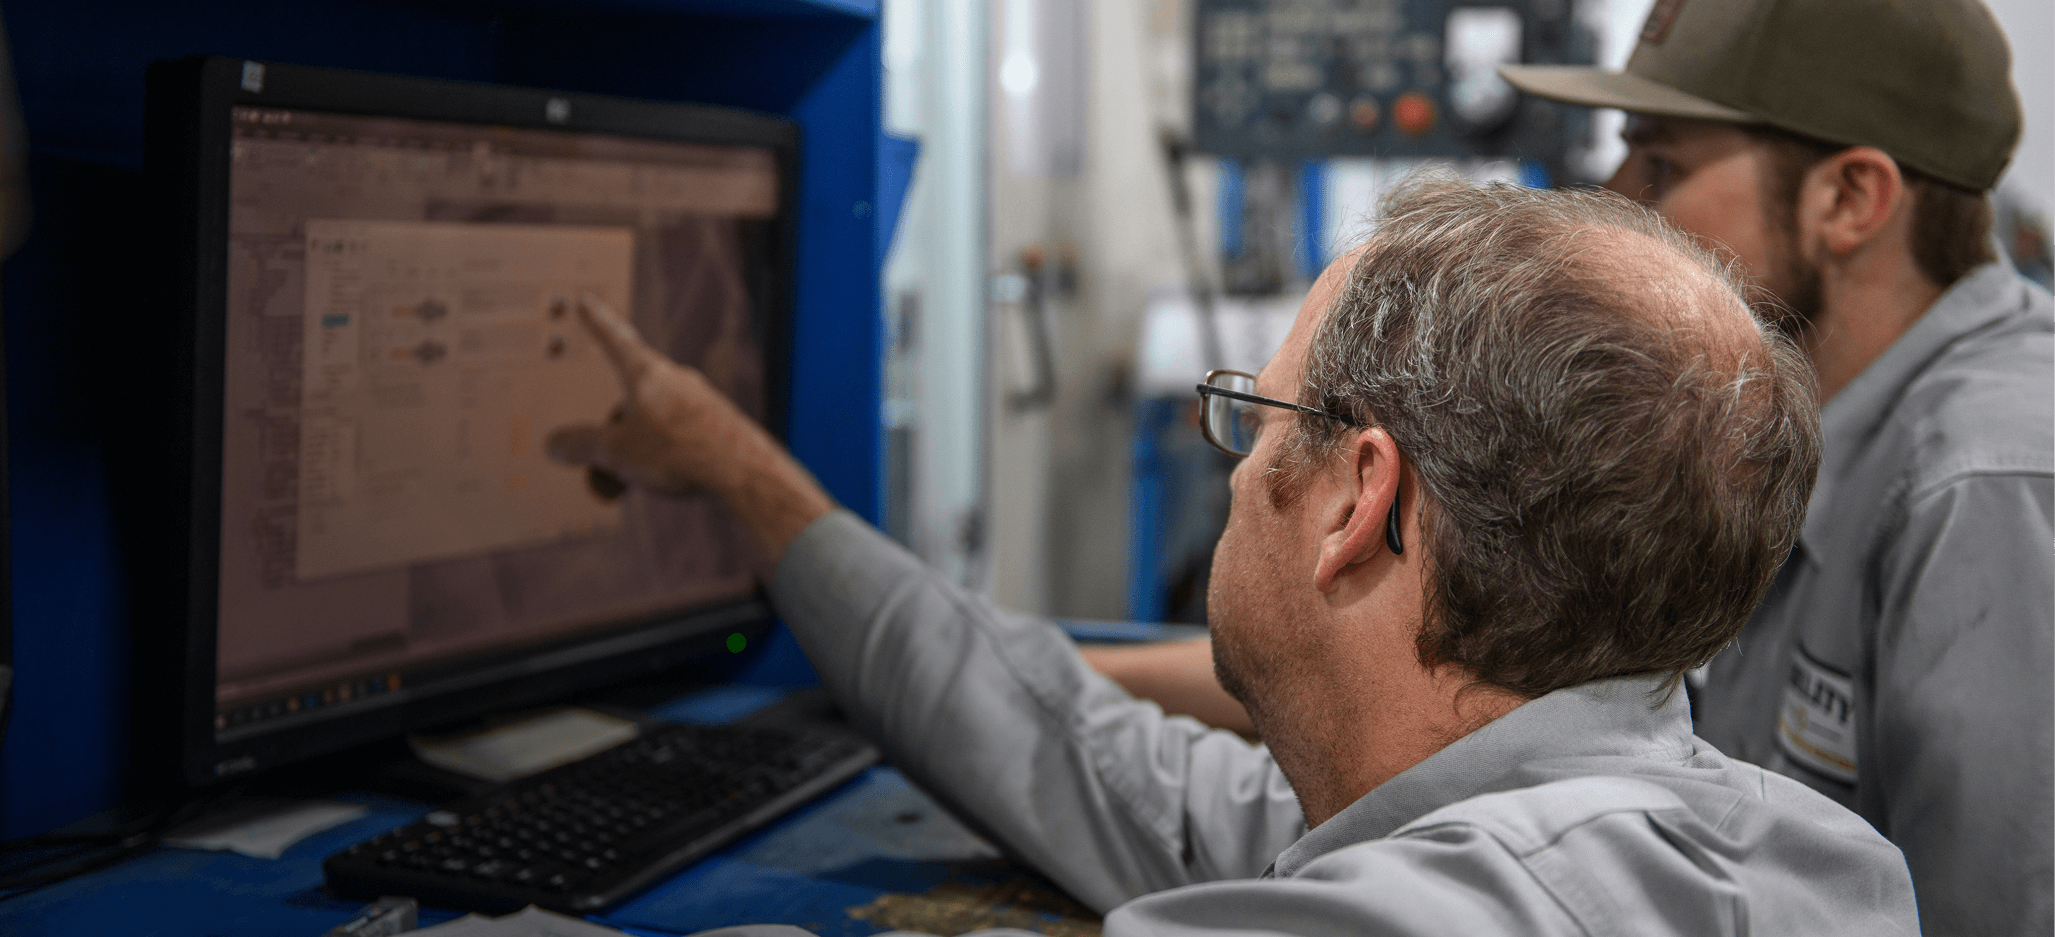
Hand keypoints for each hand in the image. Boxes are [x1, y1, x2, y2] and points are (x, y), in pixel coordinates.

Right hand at [546, 295, 834, 558]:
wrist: (746, 476)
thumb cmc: (685, 454)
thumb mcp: (616, 452)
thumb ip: (582, 445)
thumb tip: (557, 444)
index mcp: (647, 374)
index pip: (615, 339)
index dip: (597, 322)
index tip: (587, 302)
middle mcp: (677, 381)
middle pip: (630, 401)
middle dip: (612, 435)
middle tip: (601, 469)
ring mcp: (701, 402)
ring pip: (654, 424)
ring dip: (636, 454)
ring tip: (631, 485)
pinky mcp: (719, 426)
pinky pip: (679, 438)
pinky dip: (663, 460)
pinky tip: (667, 482)